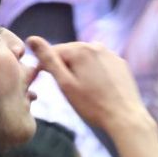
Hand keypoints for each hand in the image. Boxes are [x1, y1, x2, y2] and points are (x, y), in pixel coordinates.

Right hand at [26, 37, 154, 137]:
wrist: (126, 118)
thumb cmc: (92, 105)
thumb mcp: (65, 83)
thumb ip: (48, 60)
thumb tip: (31, 38)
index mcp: (80, 49)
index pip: (53, 52)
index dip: (45, 67)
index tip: (43, 83)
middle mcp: (97, 46)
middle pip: (71, 54)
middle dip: (64, 68)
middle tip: (66, 91)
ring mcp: (111, 54)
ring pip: (86, 60)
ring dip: (80, 71)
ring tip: (82, 92)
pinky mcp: (121, 65)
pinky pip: (101, 65)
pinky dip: (95, 74)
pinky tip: (97, 90)